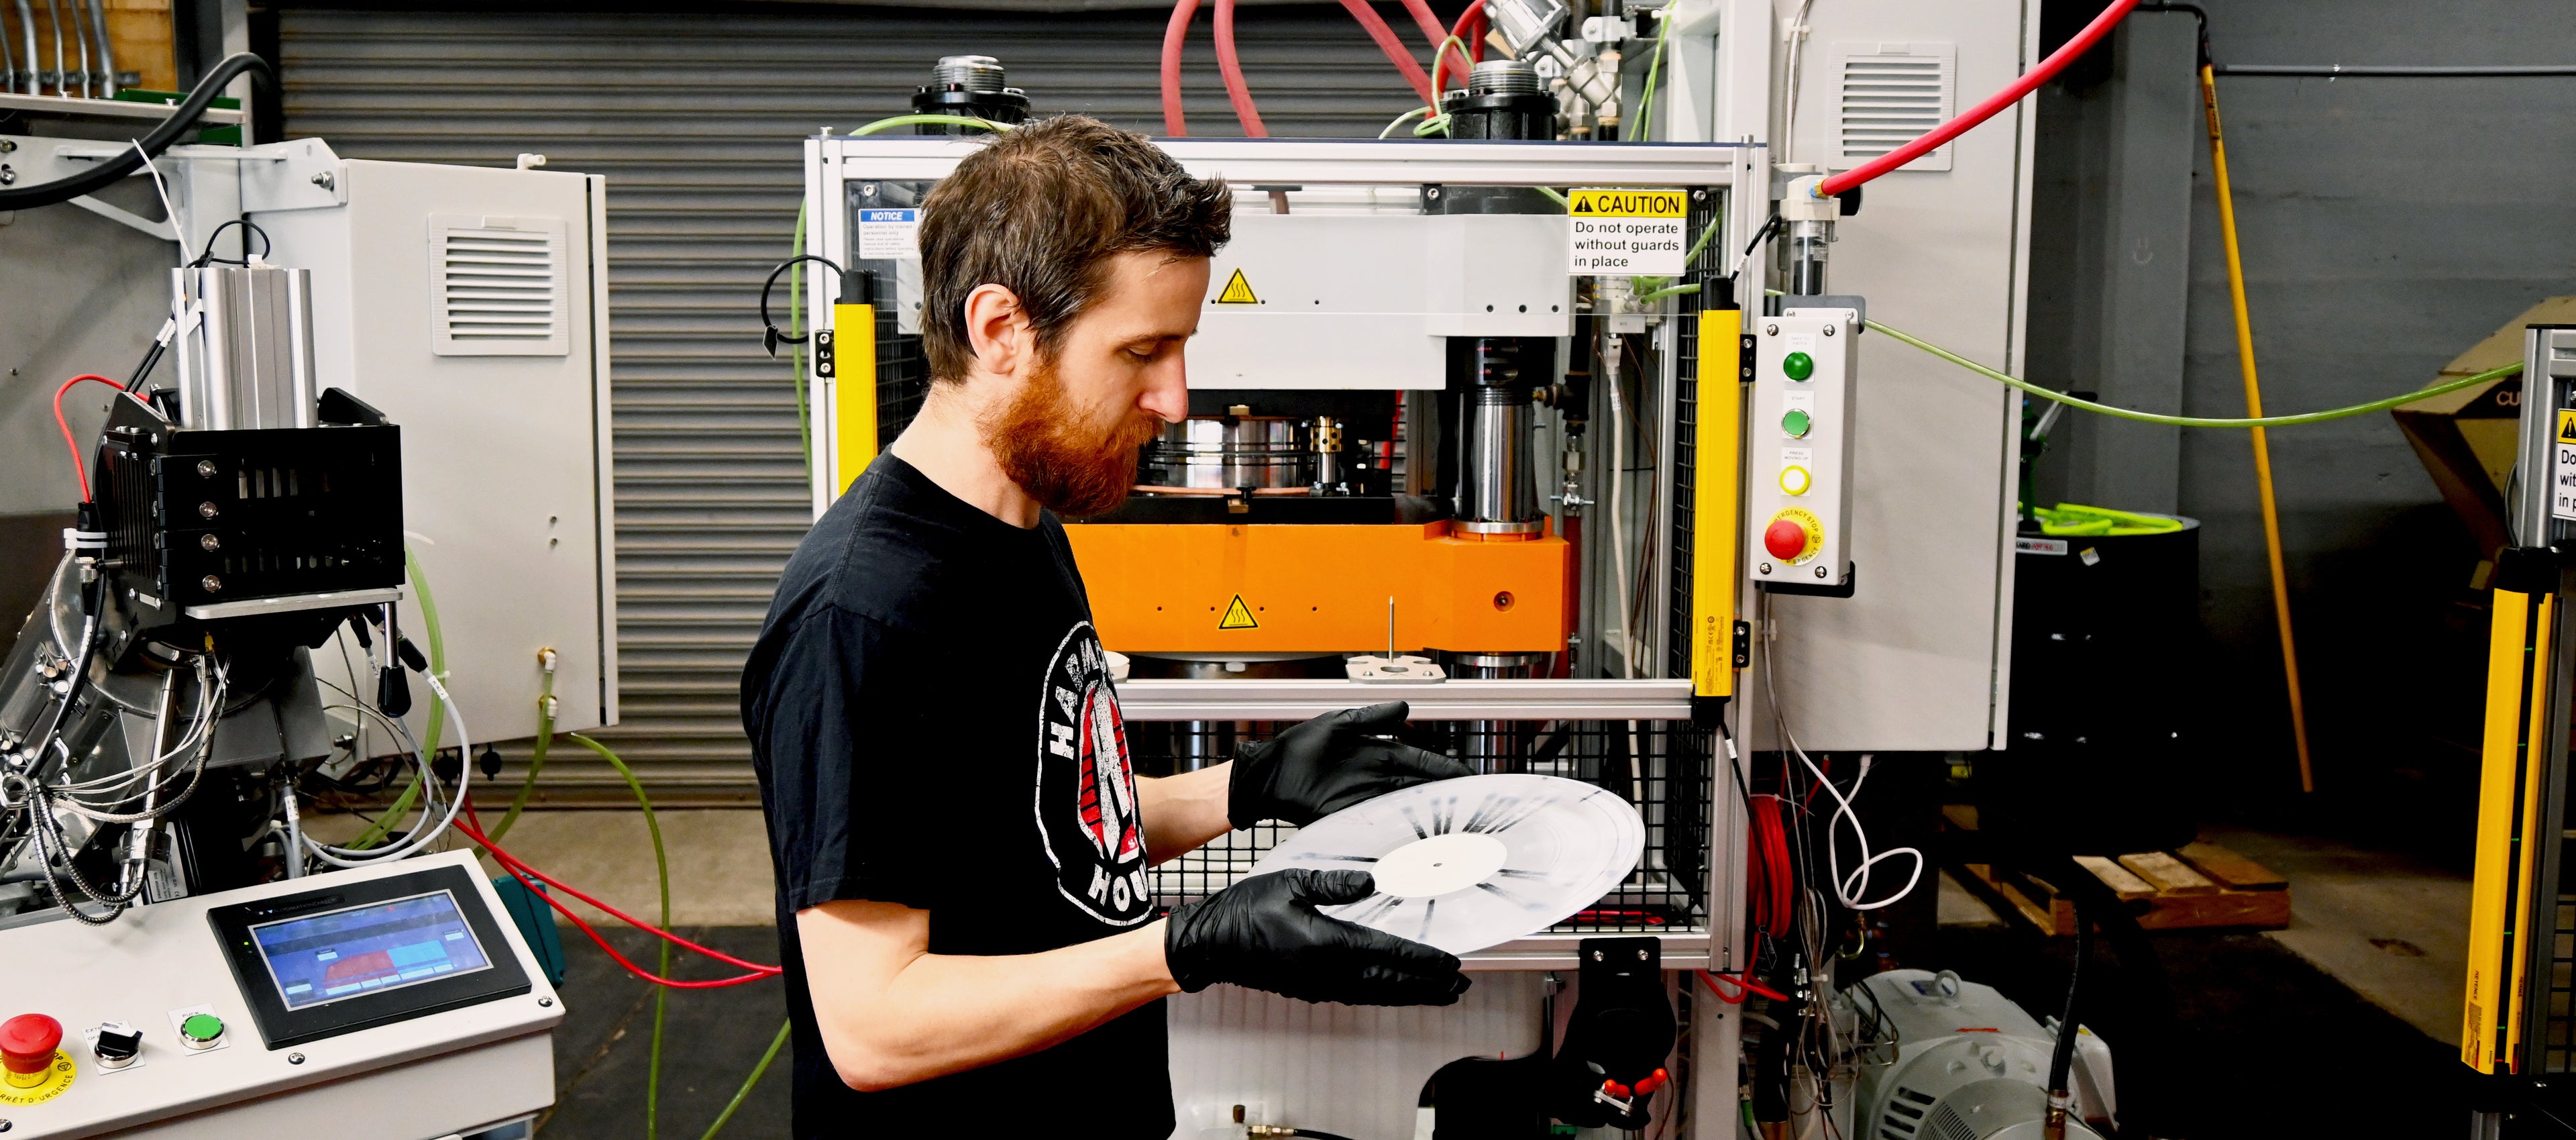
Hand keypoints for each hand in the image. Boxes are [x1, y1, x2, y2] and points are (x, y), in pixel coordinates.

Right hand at [1163, 869, 1469, 1005]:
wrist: (1211, 944)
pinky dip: (1385, 995)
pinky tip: (1395, 991)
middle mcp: (1329, 972)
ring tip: (1439, 994)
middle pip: (1391, 983)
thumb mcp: (1291, 882)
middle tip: (1459, 985)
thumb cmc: (1245, 911)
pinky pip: (1358, 996)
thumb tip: (1372, 882)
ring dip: (1411, 995)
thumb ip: (1334, 883)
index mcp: (1328, 944)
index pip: (1389, 954)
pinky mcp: (1311, 989)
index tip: (1451, 962)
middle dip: (1428, 985)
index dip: (1424, 959)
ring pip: (1377, 994)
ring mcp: (1320, 985)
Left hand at [1228, 701, 1470, 827]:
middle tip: (1472, 807)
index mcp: (1380, 754)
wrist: (1271, 774)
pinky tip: (1415, 841)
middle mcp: (1379, 779)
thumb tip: (1405, 707)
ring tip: (1452, 827)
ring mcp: (1367, 800)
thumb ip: (1372, 718)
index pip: (1421, 763)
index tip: (1467, 776)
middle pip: (1420, 789)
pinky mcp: (1352, 819)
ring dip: (1427, 819)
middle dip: (1445, 797)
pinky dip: (1399, 833)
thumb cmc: (1301, 746)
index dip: (1445, 769)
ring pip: (1406, 810)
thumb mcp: (1338, 724)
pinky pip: (1381, 827)